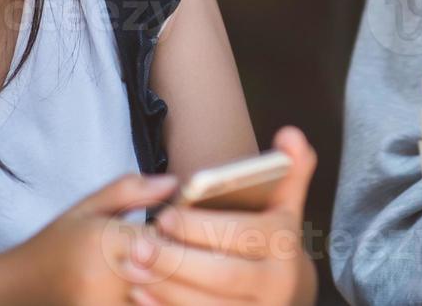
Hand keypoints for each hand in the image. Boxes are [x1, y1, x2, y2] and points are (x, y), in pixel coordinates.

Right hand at [0, 172, 181, 305]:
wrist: (17, 289)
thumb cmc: (56, 243)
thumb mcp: (87, 207)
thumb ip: (131, 190)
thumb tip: (175, 182)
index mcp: (103, 241)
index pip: (164, 238)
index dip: (177, 235)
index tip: (174, 232)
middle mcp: (106, 278)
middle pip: (169, 270)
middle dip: (179, 260)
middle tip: (175, 252)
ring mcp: (106, 305)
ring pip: (162, 295)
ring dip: (170, 283)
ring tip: (155, 269)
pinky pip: (148, 305)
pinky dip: (154, 298)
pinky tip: (144, 285)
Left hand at [135, 126, 318, 305]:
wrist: (284, 289)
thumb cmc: (271, 238)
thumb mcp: (284, 204)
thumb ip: (289, 167)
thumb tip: (290, 133)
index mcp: (284, 244)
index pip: (240, 235)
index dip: (200, 228)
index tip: (163, 218)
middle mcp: (277, 283)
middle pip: (222, 275)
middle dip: (175, 262)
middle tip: (137, 247)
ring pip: (208, 305)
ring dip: (165, 288)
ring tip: (131, 269)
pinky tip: (142, 294)